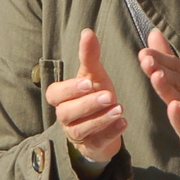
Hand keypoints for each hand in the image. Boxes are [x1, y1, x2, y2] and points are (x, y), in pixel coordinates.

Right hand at [46, 28, 127, 164]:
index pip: (56, 94)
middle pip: (68, 113)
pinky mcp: (91, 147)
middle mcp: (64, 118)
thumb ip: (89, 56)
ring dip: (101, 119)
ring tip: (120, 108)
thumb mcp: (94, 75)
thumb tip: (87, 31)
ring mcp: (77, 135)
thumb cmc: (94, 94)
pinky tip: (124, 123)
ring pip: (82, 129)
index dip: (70, 89)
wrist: (104, 123)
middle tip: (108, 96)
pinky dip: (111, 133)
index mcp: (60, 98)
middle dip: (88, 104)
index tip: (88, 82)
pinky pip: (98, 143)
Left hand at [140, 28, 179, 179]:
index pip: (177, 66)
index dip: (161, 58)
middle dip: (161, 69)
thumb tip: (154, 32)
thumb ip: (167, 59)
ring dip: (168, 88)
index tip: (143, 52)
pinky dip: (178, 117)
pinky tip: (172, 107)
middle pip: (178, 80)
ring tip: (155, 77)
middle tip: (145, 59)